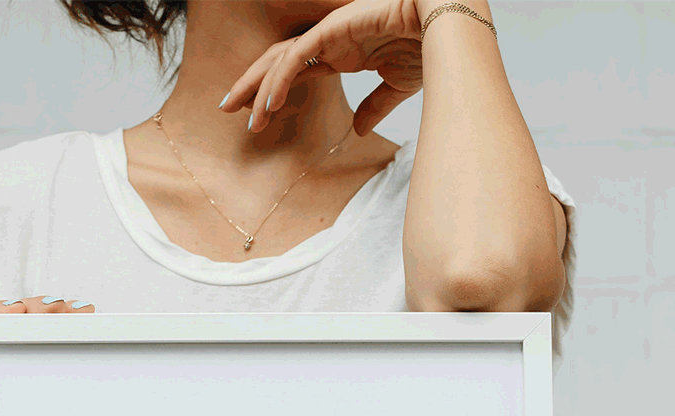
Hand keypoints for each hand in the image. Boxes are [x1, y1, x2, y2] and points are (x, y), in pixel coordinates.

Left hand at [222, 0, 423, 137]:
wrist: (446, 26)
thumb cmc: (428, 47)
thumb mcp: (396, 86)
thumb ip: (375, 106)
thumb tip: (359, 130)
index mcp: (342, 53)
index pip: (295, 72)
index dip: (272, 92)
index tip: (254, 117)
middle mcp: (331, 41)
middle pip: (278, 62)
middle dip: (251, 85)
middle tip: (227, 109)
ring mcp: (330, 32)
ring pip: (280, 59)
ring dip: (259, 89)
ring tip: (245, 117)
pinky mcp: (333, 29)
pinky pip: (296, 56)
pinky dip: (278, 80)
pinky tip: (267, 104)